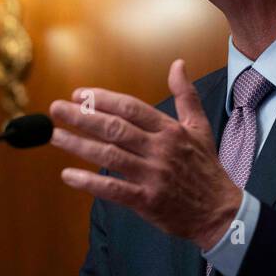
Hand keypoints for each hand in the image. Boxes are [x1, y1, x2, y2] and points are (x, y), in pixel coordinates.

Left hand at [49, 59, 242, 250]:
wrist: (220, 211)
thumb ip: (185, 95)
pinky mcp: (147, 201)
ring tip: (55, 136)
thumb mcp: (200, 127)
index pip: (130, 108)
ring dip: (79, 145)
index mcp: (169, 130)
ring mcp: (152, 175)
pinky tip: (69, 176)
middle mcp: (159, 149)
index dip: (103, 99)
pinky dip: (90, 183)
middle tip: (56, 109)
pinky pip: (114, 190)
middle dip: (82, 117)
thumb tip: (178, 64)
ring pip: (109, 156)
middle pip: (115, 128)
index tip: (79, 94)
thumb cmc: (207, 168)